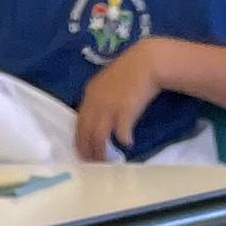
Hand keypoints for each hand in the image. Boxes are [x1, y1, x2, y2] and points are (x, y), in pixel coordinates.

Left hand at [72, 40, 161, 159]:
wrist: (147, 61)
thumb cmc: (130, 71)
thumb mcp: (108, 83)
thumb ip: (101, 98)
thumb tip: (100, 117)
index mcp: (90, 94)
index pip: (78, 122)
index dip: (79, 140)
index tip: (82, 153)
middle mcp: (95, 102)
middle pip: (85, 132)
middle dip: (87, 151)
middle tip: (91, 164)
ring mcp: (109, 107)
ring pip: (98, 136)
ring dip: (101, 152)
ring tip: (106, 162)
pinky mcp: (125, 111)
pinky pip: (120, 132)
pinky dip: (123, 140)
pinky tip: (128, 144)